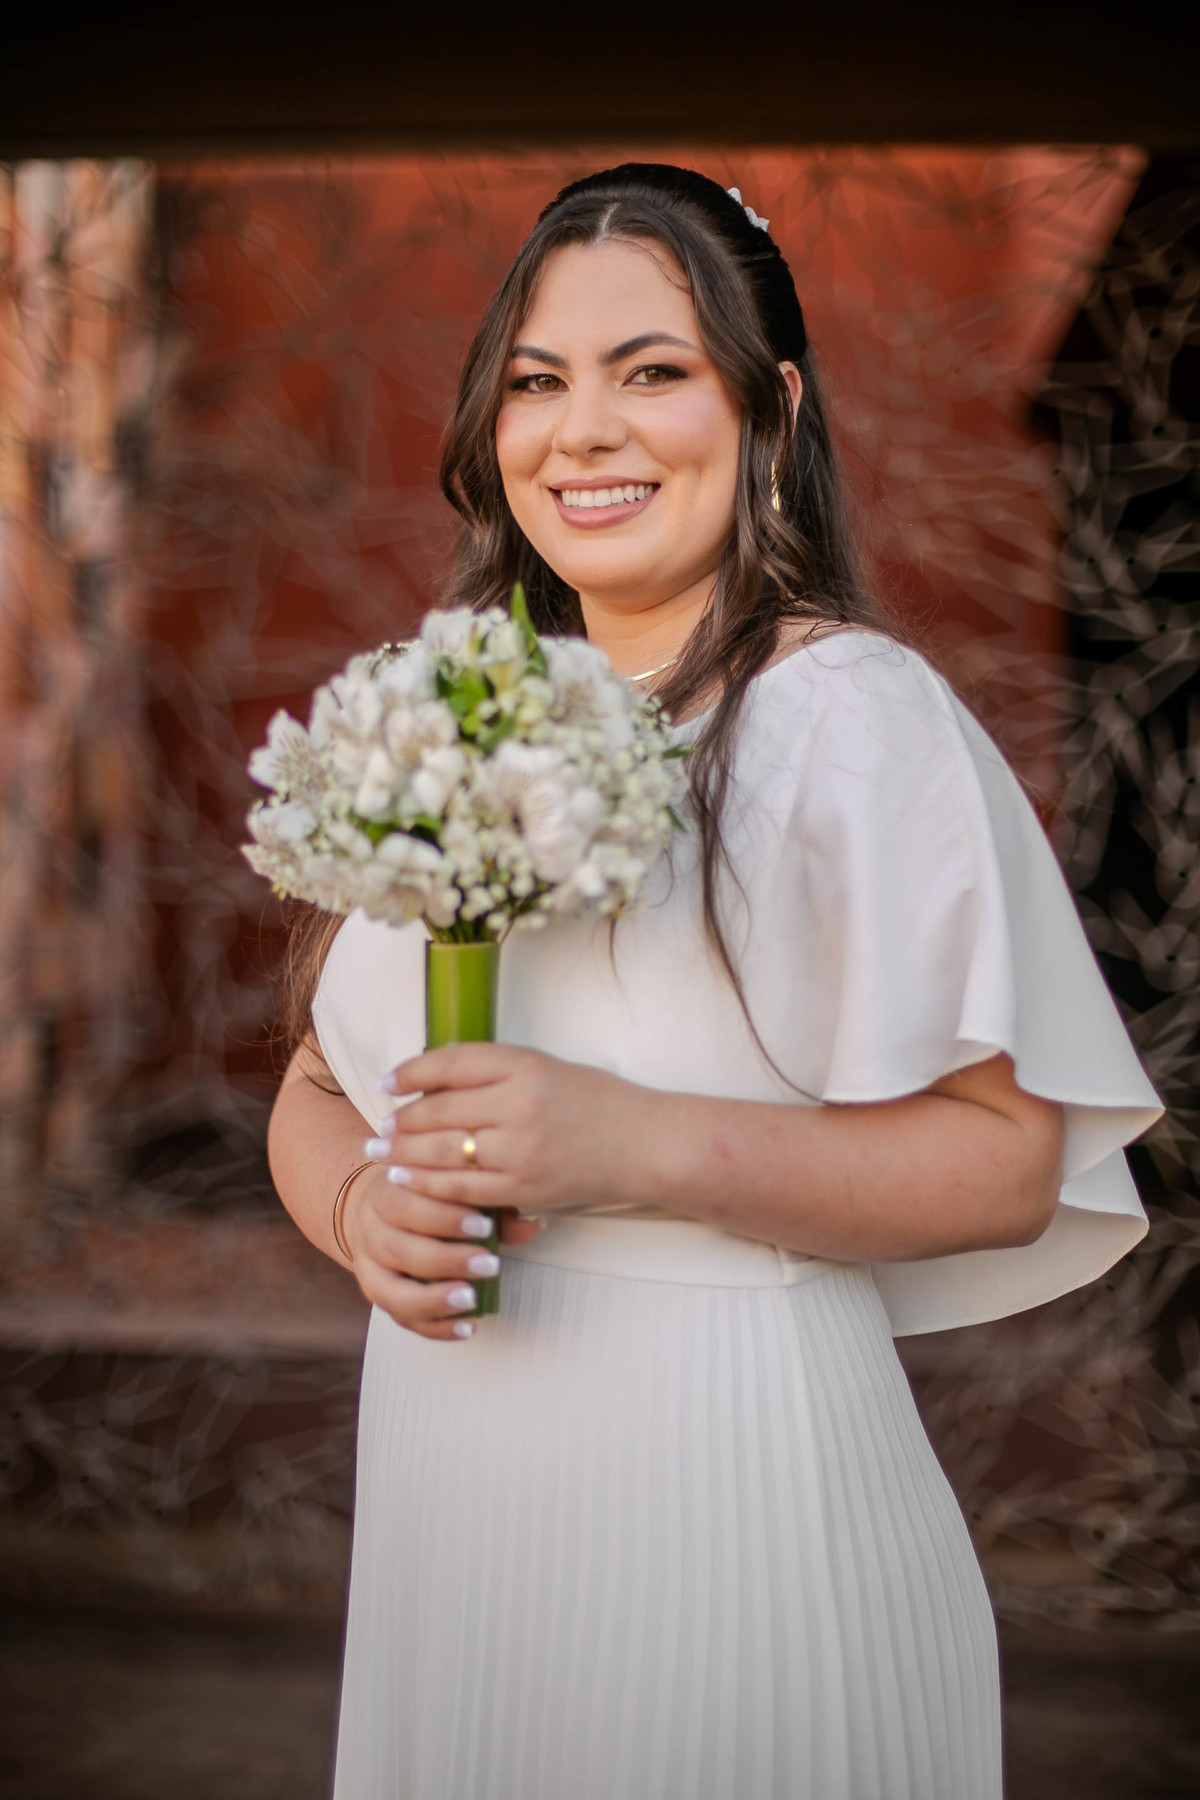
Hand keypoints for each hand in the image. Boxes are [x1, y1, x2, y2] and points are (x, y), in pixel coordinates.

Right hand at [340, 1160, 544, 1342]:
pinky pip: (401, 1320)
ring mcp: (368, 1269)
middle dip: (446, 1260)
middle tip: (489, 1265)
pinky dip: (435, 1327)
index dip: (444, 1217)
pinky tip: (467, 1326)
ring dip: (434, 1299)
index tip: (484, 1226)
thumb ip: (492, 1206)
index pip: (406, 1204)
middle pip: (398, 1248)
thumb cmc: (432, 1198)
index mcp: (385, 1193)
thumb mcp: (456, 1192)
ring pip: (391, 1291)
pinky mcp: (378, 1299)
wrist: (385, 1213)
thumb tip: (531, 1226)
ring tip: (472, 1299)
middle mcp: (369, 1231)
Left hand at [370, 1042, 655, 1218]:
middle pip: (439, 1111)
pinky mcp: (523, 1188)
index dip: (411, 1072)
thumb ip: (495, 1071)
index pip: (450, 1064)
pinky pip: (462, 1189)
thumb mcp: (546, 1067)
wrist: (644, 1144)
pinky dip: (428, 1184)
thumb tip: (432, 1080)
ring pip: (443, 1152)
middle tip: (378, 1126)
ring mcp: (520, 1150)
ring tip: (381, 1152)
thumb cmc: (595, 1101)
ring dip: (404, 1153)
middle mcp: (519, 1104)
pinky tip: (408, 1179)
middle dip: (400, 1120)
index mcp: (524, 1065)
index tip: (388, 1082)